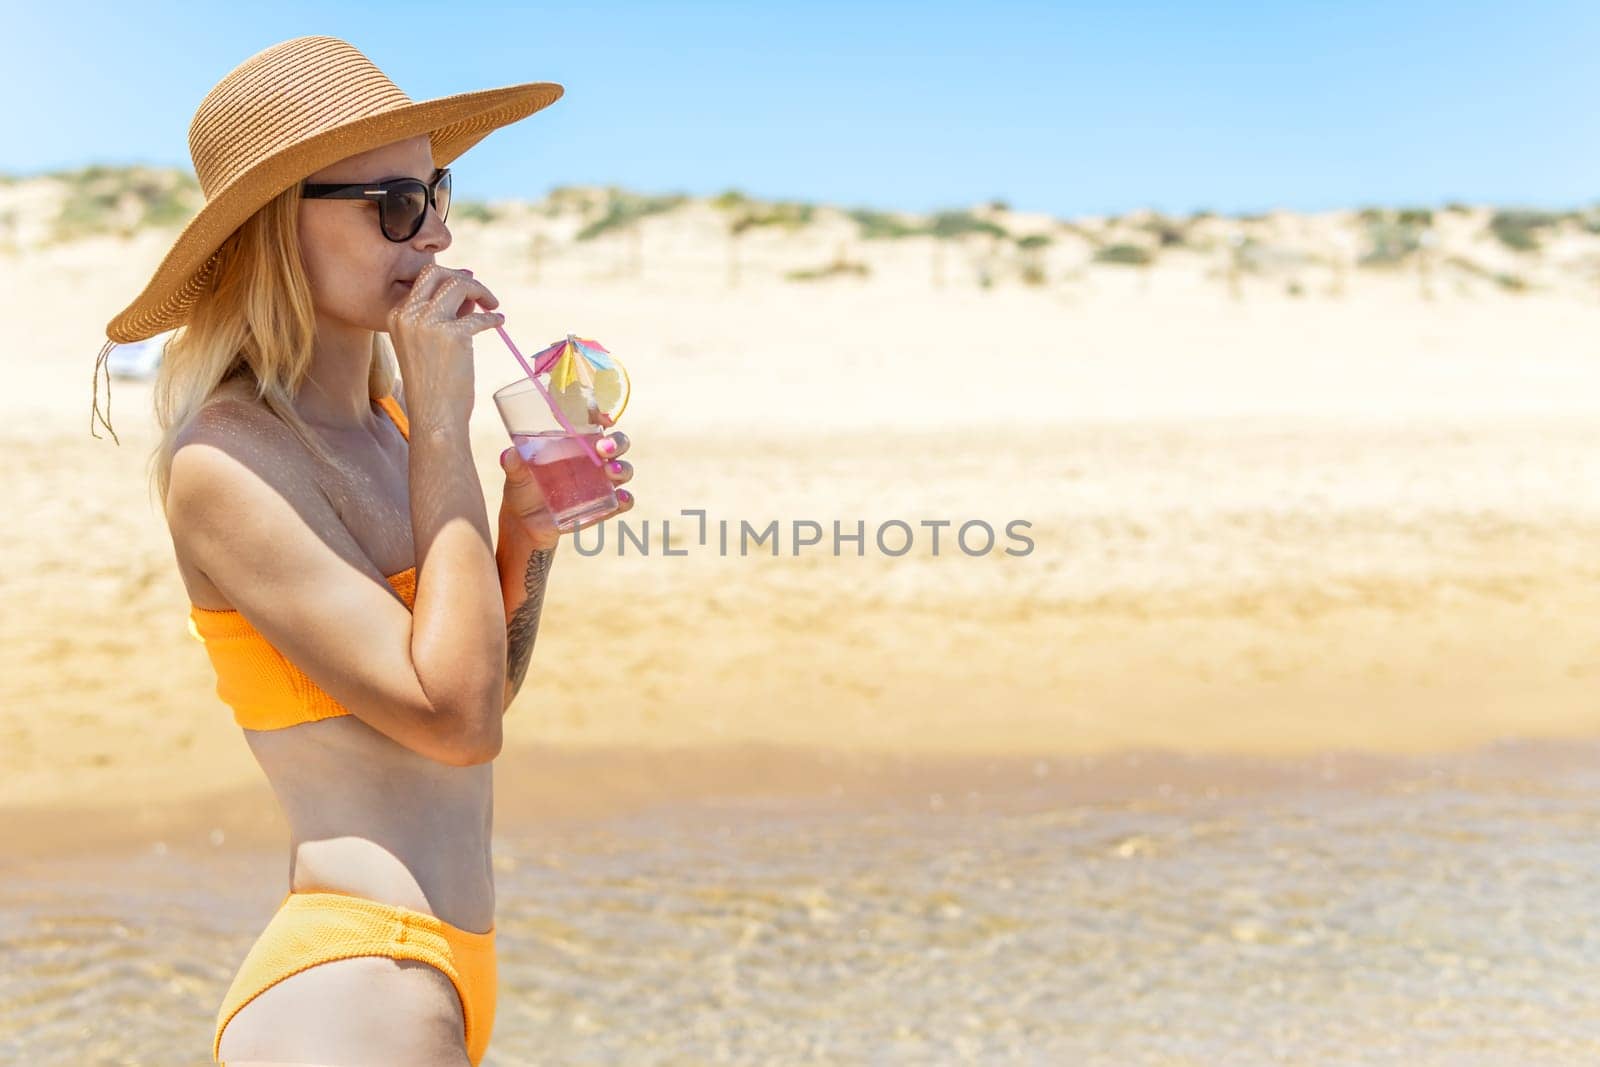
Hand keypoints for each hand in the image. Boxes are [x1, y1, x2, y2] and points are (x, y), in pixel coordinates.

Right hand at [385, 264, 503, 426]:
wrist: (435, 418)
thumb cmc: (434, 385)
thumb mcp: (428, 344)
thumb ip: (441, 315)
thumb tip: (467, 292)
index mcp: (396, 316)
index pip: (422, 280)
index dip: (449, 282)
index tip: (467, 292)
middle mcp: (408, 315)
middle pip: (436, 272)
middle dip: (463, 278)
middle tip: (482, 294)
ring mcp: (428, 323)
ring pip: (459, 284)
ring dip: (482, 291)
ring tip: (493, 306)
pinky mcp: (452, 334)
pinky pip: (479, 315)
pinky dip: (493, 317)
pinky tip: (499, 322)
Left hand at [497, 431, 633, 551]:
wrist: (525, 524)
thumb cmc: (522, 488)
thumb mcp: (516, 474)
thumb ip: (513, 463)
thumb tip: (509, 454)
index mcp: (575, 443)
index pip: (595, 423)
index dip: (602, 416)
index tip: (602, 418)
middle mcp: (593, 460)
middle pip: (618, 443)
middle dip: (616, 443)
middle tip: (603, 448)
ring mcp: (601, 483)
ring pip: (624, 469)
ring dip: (622, 468)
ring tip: (609, 471)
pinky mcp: (604, 506)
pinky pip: (623, 500)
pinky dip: (626, 499)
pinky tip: (620, 498)